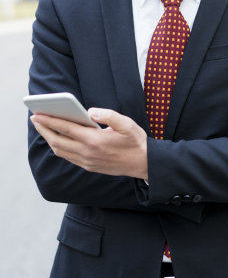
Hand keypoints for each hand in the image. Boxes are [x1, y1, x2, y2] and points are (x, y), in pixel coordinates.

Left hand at [30, 108, 147, 178]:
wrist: (144, 164)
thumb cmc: (135, 141)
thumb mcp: (126, 123)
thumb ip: (108, 115)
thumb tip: (90, 110)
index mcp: (94, 140)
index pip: (65, 128)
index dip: (49, 120)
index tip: (37, 114)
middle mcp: (87, 153)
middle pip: (57, 141)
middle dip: (44, 129)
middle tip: (35, 118)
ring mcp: (87, 162)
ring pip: (60, 151)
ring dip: (49, 139)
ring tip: (44, 128)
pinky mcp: (89, 167)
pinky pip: (68, 157)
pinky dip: (59, 148)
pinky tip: (58, 140)